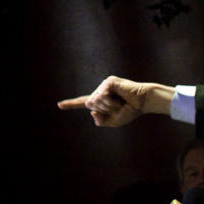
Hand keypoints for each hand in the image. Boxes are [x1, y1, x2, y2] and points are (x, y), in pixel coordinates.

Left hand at [57, 76, 172, 126]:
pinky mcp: (109, 82)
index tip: (59, 105)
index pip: (83, 103)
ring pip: (95, 100)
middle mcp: (100, 91)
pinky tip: (119, 98)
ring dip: (108, 106)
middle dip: (103, 110)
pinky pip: (102, 95)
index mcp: (100, 101)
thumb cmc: (131, 111)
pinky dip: (110, 102)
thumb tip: (92, 112)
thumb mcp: (114, 121)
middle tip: (117, 107)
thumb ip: (101, 121)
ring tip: (120, 103)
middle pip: (90, 104)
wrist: (143, 103)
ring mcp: (104, 85)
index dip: (71, 104)